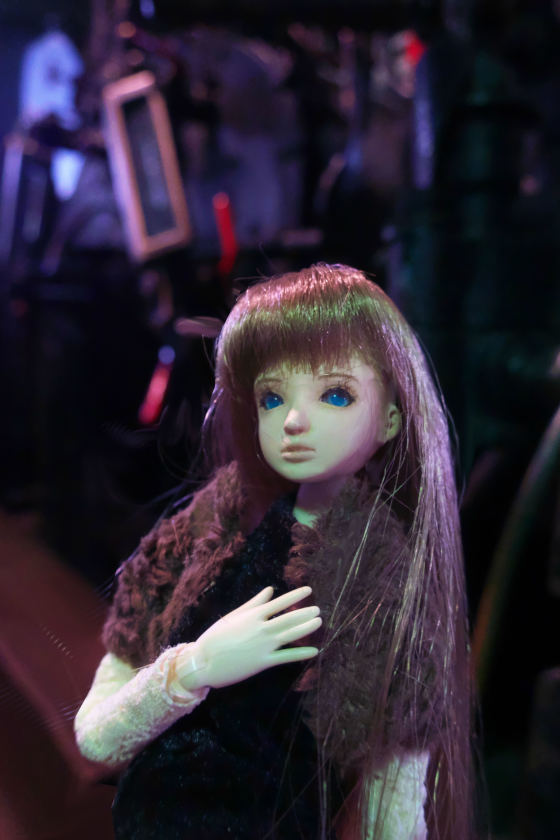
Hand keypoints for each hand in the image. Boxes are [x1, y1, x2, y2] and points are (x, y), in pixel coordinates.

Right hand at [175, 586, 320, 690]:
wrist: (203, 661)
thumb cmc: (215, 636)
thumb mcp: (234, 615)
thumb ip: (254, 603)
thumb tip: (270, 590)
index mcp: (253, 615)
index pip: (280, 602)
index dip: (295, 596)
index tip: (308, 590)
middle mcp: (261, 628)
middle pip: (288, 618)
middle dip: (305, 613)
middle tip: (318, 609)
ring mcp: (263, 645)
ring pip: (290, 634)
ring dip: (306, 628)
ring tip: (319, 622)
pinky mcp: (262, 662)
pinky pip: (286, 657)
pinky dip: (301, 653)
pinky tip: (314, 651)